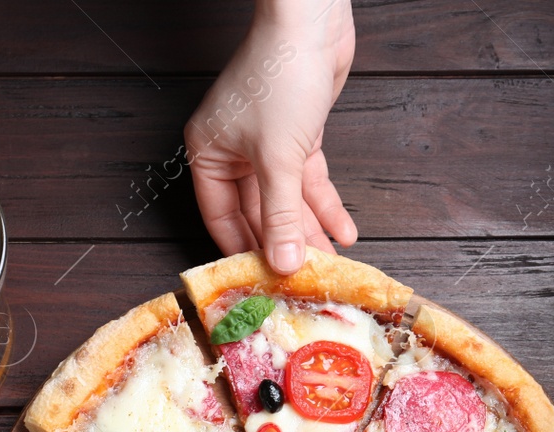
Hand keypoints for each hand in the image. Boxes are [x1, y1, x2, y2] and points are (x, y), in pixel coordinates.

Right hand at [186, 0, 357, 273]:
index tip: (266, 284)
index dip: (244, 251)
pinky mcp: (298, 134)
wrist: (309, 21)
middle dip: (285, 243)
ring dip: (311, 229)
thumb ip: (282, 216)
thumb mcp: (278, 159)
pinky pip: (308, 180)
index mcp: (209, 155)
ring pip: (288, 199)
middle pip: (258, 212)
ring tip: (332, 262)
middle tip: (305, 279)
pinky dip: (326, 203)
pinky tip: (344, 229)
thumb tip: (283, 263)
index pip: (221, 218)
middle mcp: (233, 152)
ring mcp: (266, 143)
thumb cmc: (279, 77)